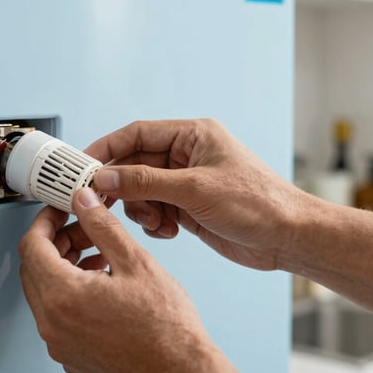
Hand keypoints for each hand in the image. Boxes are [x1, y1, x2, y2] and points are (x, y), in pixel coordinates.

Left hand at [18, 188, 280, 372]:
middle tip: (84, 230)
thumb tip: (83, 202)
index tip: (60, 211)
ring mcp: (59, 343)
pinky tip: (99, 284)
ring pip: (44, 292)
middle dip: (56, 242)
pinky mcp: (70, 356)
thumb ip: (102, 226)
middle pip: (34, 268)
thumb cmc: (166, 328)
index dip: (45, 221)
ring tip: (99, 256)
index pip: (32, 246)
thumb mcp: (135, 262)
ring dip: (63, 267)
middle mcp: (52, 324)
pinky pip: (56, 317)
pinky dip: (69, 294)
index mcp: (63, 296)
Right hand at [86, 119, 305, 270]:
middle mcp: (187, 156)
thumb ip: (145, 182)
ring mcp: (186, 183)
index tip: (84, 166)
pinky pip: (154, 210)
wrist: (288, 238)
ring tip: (158, 223)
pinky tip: (170, 232)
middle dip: (123, 187)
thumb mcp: (195, 189)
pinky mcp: (188, 207)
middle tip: (103, 204)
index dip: (107, 148)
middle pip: (135, 165)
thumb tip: (105, 179)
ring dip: (141, 210)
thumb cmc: (257, 203)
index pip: (137, 134)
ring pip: (141, 191)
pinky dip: (154, 223)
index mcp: (193, 136)